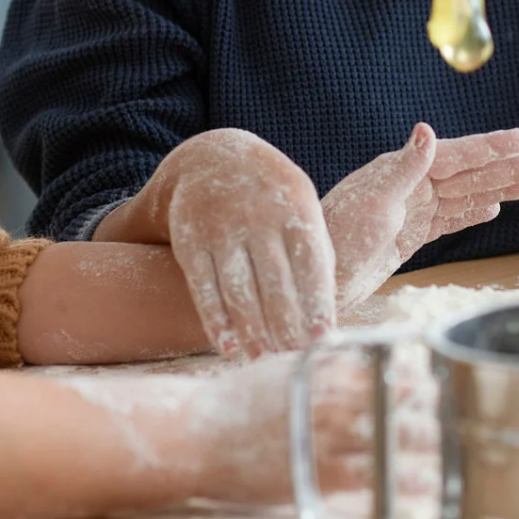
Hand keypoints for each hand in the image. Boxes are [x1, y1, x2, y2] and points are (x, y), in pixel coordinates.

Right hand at [141, 130, 336, 357]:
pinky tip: (229, 346)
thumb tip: (329, 309)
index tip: (322, 340)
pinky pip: (203, 287)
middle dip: (286, 327)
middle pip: (275, 284)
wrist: (212, 158)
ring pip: (238, 290)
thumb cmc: (271, 196)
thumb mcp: (301, 205)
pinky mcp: (189, 239)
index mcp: (294, 208)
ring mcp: (221, 227)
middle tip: (294, 359)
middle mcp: (257, 216)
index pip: (310, 264)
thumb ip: (316, 251)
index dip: (317, 304)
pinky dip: (216, 320)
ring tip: (263, 358)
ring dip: (252, 331)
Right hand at [198, 349, 442, 507]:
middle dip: (436, 406)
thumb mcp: (283, 366)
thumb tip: (359, 353)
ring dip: (433, 443)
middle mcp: (334, 397)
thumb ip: (324, 361)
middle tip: (468, 411)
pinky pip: (376, 479)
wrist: (196, 435)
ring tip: (463, 447)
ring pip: (395, 438)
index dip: (421, 370)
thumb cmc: (238, 400)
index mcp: (326, 367)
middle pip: (401, 398)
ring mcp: (329, 437)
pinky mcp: (320, 475)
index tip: (446, 374)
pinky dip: (406, 482)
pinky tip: (430, 486)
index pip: (388, 362)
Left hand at [322, 124, 518, 310]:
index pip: (455, 155)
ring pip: (465, 196)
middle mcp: (409, 186)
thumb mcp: (373, 201)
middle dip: (506, 169)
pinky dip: (473, 213)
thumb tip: (427, 130)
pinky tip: (494, 208)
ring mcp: (412, 210)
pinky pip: (450, 219)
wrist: (316, 278)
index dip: (489, 147)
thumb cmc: (336, 238)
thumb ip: (404, 167)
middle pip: (468, 174)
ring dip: (499, 189)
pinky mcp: (410, 235)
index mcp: (401, 170)